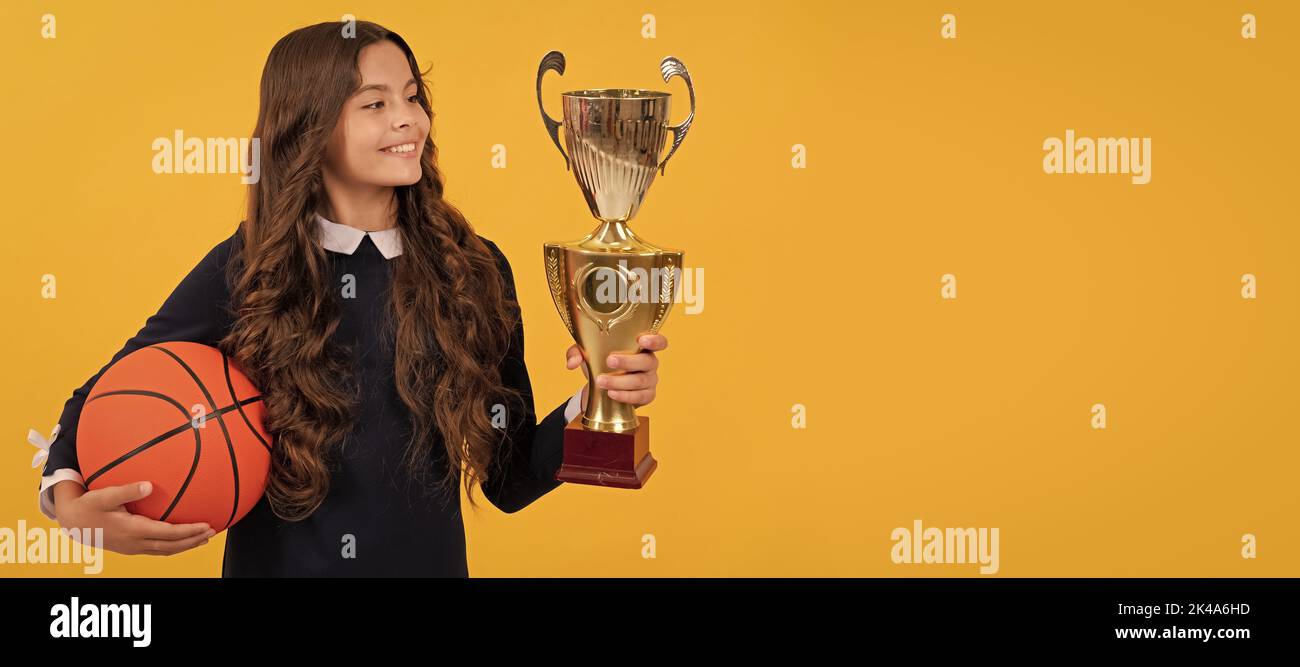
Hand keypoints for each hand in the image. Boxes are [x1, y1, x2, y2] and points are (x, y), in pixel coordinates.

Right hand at [53, 480, 215, 555]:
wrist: (72, 523)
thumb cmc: (88, 506)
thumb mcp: (104, 496)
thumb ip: (126, 490)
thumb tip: (148, 485)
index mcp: (132, 531)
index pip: (168, 534)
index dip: (189, 532)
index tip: (207, 526)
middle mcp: (135, 543)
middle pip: (171, 546)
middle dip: (193, 540)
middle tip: (212, 533)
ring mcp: (133, 548)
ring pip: (165, 551)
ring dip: (185, 545)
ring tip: (203, 538)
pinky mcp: (130, 547)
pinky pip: (157, 550)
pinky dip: (172, 546)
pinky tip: (180, 538)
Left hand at [566, 333, 667, 406]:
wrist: (601, 388)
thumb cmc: (601, 363)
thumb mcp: (588, 354)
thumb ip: (578, 352)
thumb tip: (572, 362)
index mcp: (642, 347)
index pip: (659, 342)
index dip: (655, 340)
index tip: (641, 339)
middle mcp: (650, 362)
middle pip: (647, 361)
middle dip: (628, 361)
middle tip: (609, 361)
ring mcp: (650, 380)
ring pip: (641, 381)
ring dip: (620, 381)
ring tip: (602, 381)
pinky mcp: (647, 396)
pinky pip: (640, 397)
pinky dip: (625, 396)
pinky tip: (612, 394)